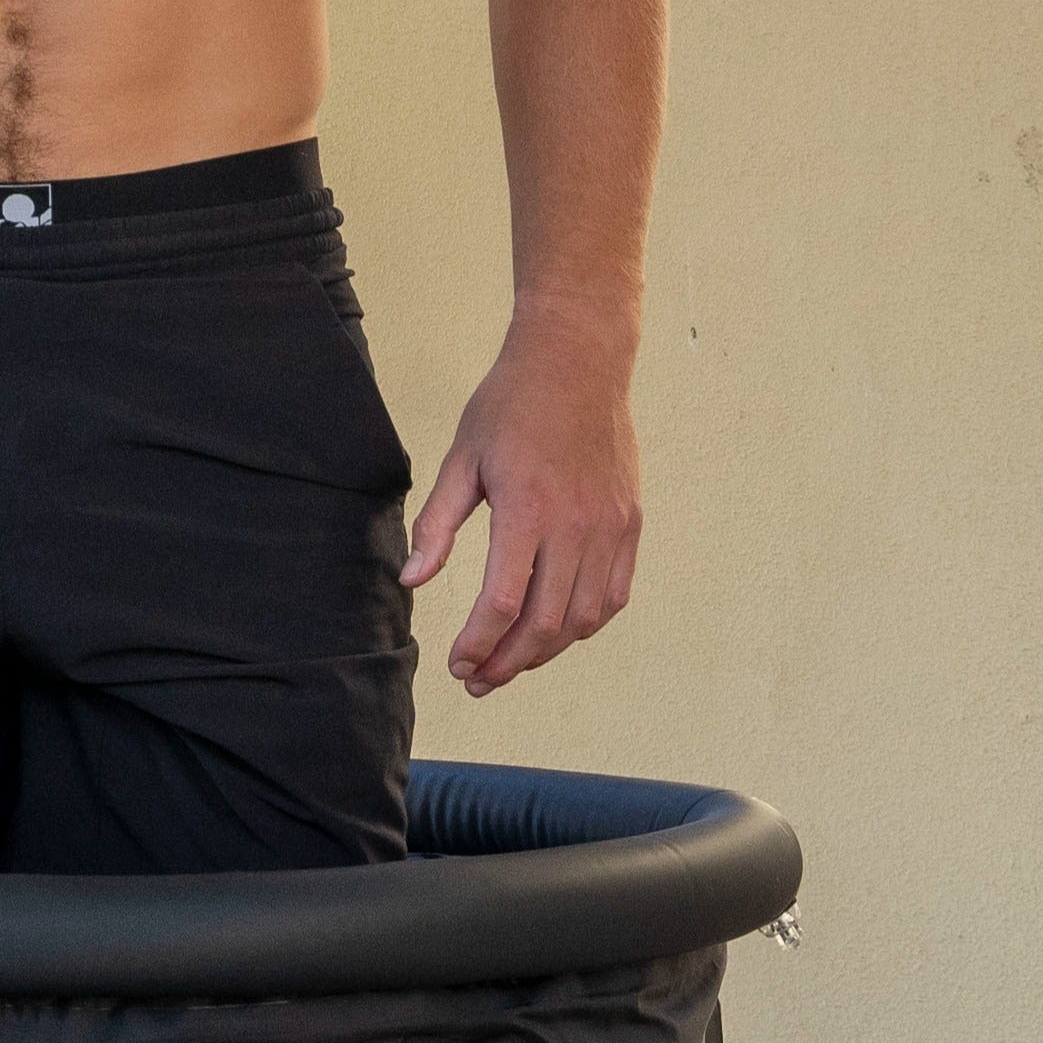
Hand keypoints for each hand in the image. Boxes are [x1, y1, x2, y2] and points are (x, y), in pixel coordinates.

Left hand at [403, 311, 641, 697]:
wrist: (579, 362)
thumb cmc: (510, 406)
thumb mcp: (460, 459)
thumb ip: (436, 526)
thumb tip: (412, 582)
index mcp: (528, 508)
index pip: (504, 601)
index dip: (479, 643)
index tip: (456, 665)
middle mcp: (577, 524)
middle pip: (546, 622)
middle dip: (508, 662)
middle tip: (477, 679)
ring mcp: (611, 526)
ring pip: (584, 617)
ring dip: (546, 651)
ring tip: (510, 663)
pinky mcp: (630, 522)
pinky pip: (614, 593)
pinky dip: (585, 624)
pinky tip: (554, 632)